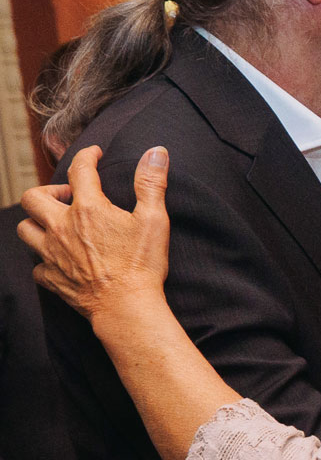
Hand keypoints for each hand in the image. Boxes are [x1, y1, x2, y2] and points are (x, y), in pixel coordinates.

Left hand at [18, 146, 170, 327]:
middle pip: (33, 198)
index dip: (86, 157)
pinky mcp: (52, 278)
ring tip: (56, 225)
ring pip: (25, 229)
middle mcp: (62, 228)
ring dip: (36, 223)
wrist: (126, 307)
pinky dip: (43, 261)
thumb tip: (156, 152)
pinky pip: (36, 266)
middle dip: (48, 191)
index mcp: (88, 209)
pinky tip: (59, 261)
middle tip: (68, 197)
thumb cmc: (141, 264)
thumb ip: (151, 183)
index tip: (93, 154)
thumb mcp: (154, 219)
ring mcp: (52, 254)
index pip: (79, 170)